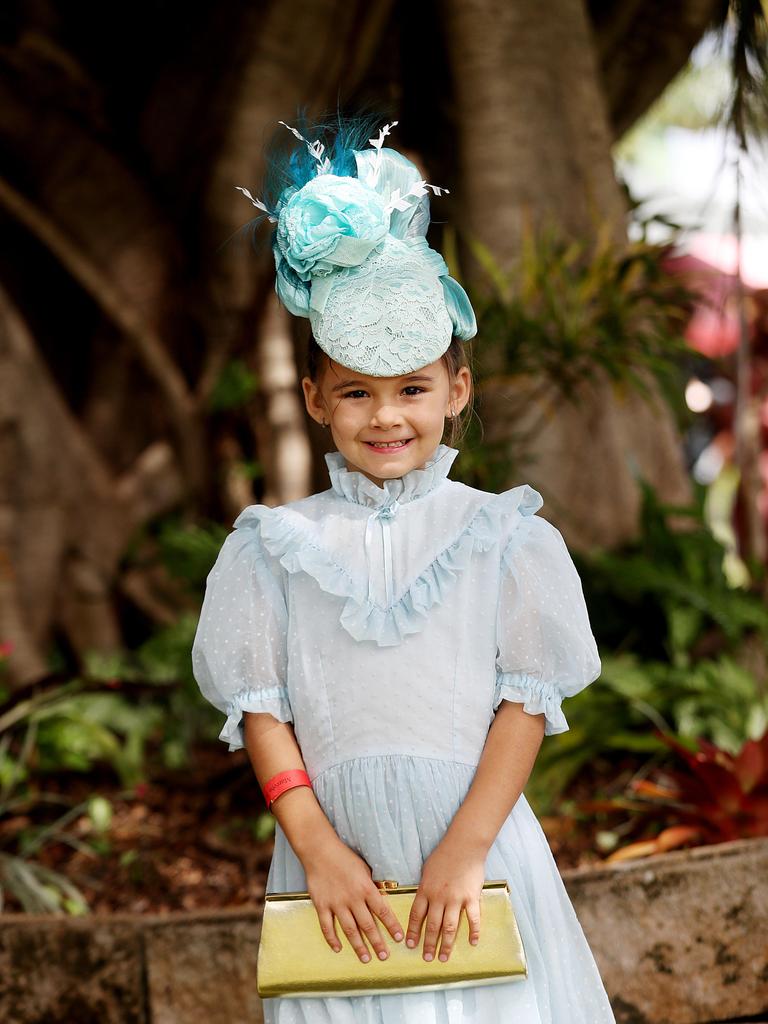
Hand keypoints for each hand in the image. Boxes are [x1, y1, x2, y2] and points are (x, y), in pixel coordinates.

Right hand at [304, 837, 403, 962]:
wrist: (320, 851)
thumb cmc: (344, 857)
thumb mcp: (364, 868)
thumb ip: (372, 885)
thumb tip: (383, 899)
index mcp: (365, 888)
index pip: (382, 910)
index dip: (391, 926)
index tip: (399, 939)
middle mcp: (352, 898)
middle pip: (367, 925)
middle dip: (377, 942)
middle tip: (384, 957)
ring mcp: (336, 903)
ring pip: (349, 929)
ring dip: (358, 946)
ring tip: (365, 959)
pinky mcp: (322, 905)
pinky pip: (327, 926)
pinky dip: (332, 939)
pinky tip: (338, 948)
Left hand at [406, 837, 485, 961]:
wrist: (464, 845)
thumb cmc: (444, 855)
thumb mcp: (427, 870)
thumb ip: (424, 888)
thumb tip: (421, 902)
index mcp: (426, 890)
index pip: (416, 916)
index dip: (413, 932)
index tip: (410, 945)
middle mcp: (439, 897)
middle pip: (433, 926)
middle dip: (429, 944)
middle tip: (427, 958)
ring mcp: (456, 899)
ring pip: (450, 927)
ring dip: (446, 944)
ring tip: (443, 957)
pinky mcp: (471, 898)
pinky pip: (473, 919)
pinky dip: (473, 932)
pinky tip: (472, 942)